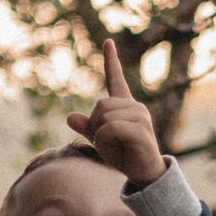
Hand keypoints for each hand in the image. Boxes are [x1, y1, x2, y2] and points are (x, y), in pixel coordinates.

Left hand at [65, 40, 166, 185]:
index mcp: (125, 106)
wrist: (145, 173)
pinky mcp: (141, 130)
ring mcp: (140, 116)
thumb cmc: (125, 155)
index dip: (111, 61)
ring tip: (115, 147)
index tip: (108, 42)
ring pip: (104, 117)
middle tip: (107, 142)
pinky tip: (117, 148)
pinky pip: (110, 128)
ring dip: (101, 136)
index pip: (116, 79)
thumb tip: (70, 118)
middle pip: (100, 105)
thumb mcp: (101, 141)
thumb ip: (88, 128)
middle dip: (95, 126)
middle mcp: (135, 106)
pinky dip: (105, 141)